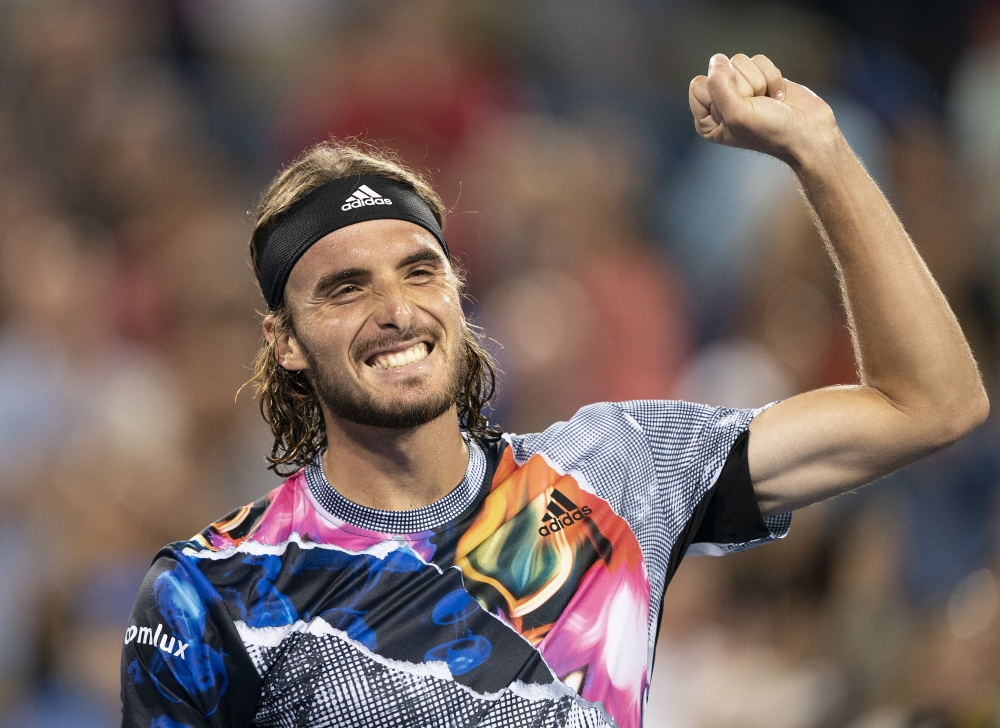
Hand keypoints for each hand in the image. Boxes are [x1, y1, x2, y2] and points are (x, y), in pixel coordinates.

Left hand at [689, 54, 839, 166]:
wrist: (806, 132)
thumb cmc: (769, 131)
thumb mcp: (736, 113)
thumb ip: (718, 85)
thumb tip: (716, 59)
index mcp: (705, 119)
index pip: (699, 84)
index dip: (721, 92)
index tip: (737, 110)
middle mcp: (719, 103)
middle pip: (720, 70)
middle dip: (743, 87)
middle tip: (756, 107)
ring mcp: (740, 89)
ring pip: (739, 62)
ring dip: (759, 81)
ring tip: (767, 101)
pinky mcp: (760, 78)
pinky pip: (758, 60)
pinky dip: (772, 76)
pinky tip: (777, 96)